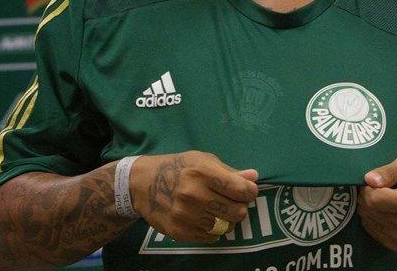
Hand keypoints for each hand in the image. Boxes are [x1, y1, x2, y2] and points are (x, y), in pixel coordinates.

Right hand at [128, 151, 258, 243]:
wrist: (143, 183)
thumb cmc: (177, 167)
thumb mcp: (203, 160)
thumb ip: (229, 171)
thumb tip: (254, 177)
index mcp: (202, 172)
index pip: (242, 190)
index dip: (250, 191)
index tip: (246, 190)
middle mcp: (195, 195)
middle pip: (238, 211)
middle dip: (240, 206)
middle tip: (232, 201)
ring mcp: (187, 215)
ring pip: (226, 227)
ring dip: (227, 219)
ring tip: (218, 209)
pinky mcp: (180, 232)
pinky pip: (211, 237)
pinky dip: (213, 229)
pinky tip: (205, 217)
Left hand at [357, 152, 396, 251]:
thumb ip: (390, 170)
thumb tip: (369, 179)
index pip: (375, 199)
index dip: (369, 186)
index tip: (378, 179)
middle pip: (369, 210)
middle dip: (368, 195)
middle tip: (383, 186)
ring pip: (367, 220)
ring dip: (370, 206)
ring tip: (387, 197)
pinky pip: (371, 229)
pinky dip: (373, 217)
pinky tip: (387, 209)